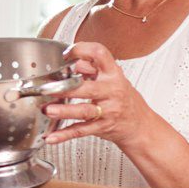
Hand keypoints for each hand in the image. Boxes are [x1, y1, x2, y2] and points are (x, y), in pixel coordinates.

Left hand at [40, 41, 158, 151]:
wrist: (140, 124)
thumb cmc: (122, 98)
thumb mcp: (112, 78)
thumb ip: (92, 68)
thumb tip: (71, 60)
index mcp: (113, 74)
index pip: (100, 54)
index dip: (82, 50)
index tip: (66, 55)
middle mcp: (112, 91)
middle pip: (89, 88)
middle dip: (67, 89)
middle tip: (48, 89)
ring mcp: (109, 110)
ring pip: (85, 111)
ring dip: (64, 111)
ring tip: (48, 110)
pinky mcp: (103, 127)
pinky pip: (82, 131)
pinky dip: (65, 135)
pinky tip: (52, 137)